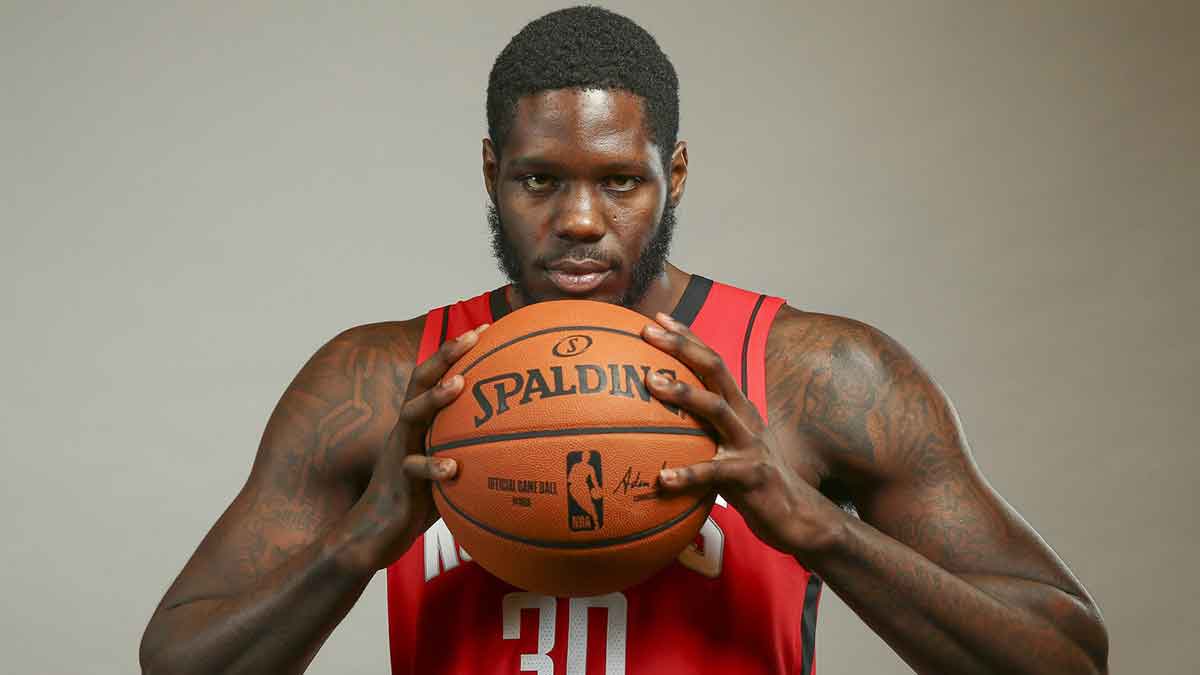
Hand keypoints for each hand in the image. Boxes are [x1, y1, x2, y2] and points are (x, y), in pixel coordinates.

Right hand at [343, 324, 487, 571]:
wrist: (375, 532)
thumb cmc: (418, 497)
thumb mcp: (449, 466)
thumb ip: (471, 450)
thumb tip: (520, 442)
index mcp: (421, 422)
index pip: (437, 376)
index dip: (457, 352)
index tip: (487, 329)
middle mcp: (408, 429)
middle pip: (421, 381)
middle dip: (445, 355)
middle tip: (472, 337)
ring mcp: (400, 451)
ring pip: (412, 415)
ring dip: (435, 398)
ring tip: (459, 385)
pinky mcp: (398, 480)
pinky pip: (414, 469)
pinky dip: (433, 467)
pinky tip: (453, 468)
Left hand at [641, 313, 844, 559]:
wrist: (796, 516)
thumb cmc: (751, 479)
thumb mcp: (727, 444)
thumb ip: (701, 427)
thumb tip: (655, 420)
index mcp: (738, 405)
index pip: (712, 360)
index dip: (687, 337)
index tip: (657, 318)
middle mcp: (745, 416)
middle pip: (715, 369)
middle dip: (682, 346)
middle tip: (648, 332)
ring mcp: (749, 444)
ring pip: (716, 409)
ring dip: (684, 393)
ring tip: (651, 384)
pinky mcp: (749, 476)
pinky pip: (715, 473)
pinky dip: (688, 474)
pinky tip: (663, 478)